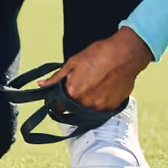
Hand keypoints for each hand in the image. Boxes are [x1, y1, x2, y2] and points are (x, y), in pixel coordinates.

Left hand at [36, 27, 153, 110]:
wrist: (126, 55)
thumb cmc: (99, 55)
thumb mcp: (73, 62)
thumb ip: (56, 77)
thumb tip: (41, 85)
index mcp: (73, 93)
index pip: (59, 109)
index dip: (57, 104)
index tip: (58, 98)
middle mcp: (86, 104)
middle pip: (73, 112)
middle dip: (71, 104)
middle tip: (77, 89)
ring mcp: (101, 107)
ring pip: (87, 112)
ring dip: (85, 104)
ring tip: (91, 88)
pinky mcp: (113, 107)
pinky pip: (101, 111)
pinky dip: (98, 104)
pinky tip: (101, 91)